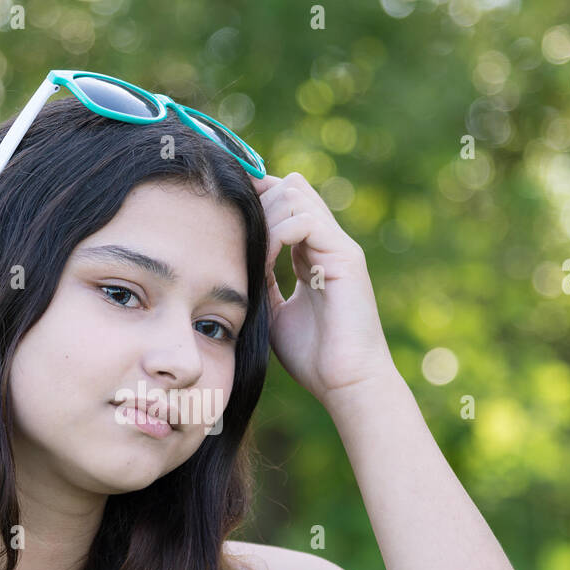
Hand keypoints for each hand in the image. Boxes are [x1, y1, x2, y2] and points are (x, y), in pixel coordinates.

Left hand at [249, 172, 394, 403]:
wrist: (346, 383)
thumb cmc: (314, 356)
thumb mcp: (274, 312)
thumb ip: (262, 281)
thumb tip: (234, 261)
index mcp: (313, 253)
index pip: (286, 201)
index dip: (256, 199)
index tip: (223, 215)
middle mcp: (328, 243)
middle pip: (291, 186)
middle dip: (258, 201)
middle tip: (233, 232)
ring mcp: (339, 247)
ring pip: (297, 194)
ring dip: (265, 216)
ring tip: (249, 252)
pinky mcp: (346, 258)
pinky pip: (305, 221)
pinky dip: (276, 234)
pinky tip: (263, 262)